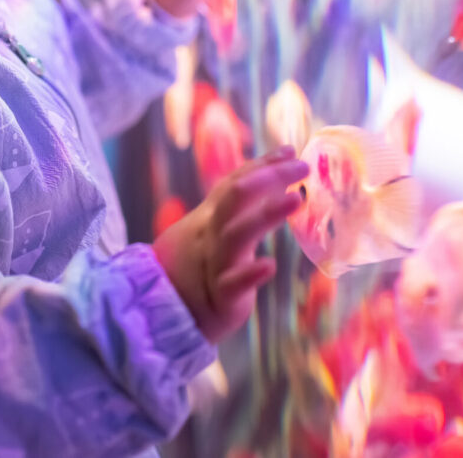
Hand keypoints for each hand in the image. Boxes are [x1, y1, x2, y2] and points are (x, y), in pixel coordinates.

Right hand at [152, 147, 308, 342]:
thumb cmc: (195, 268)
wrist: (160, 312)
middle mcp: (211, 233)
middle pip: (236, 196)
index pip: (235, 182)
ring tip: (296, 200)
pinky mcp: (219, 297)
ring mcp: (215, 262)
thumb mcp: (209, 231)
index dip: (262, 164)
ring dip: (267, 214)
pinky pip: (232, 283)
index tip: (289, 150)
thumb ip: (234, 210)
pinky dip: (249, 273)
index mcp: (210, 218)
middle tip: (302, 166)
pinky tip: (269, 265)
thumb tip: (273, 183)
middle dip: (268, 177)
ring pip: (237, 234)